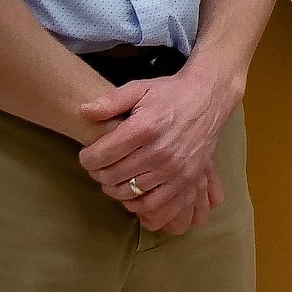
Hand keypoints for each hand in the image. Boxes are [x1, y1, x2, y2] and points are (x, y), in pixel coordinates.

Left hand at [79, 58, 242, 229]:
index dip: (87, 158)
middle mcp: (159, 150)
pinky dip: (137, 202)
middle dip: (98, 173)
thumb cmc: (170, 94)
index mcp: (144, 127)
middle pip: (112, 175)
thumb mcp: (139, 88)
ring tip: (113, 178)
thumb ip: (110, 100)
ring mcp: (174, 167)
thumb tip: (84, 111)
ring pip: (129, 191)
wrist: (208, 98)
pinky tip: (132, 191)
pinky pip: (154, 202)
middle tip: (99, 167)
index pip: (100, 155)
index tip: (88, 155)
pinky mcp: (185, 178)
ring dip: (114, 188)